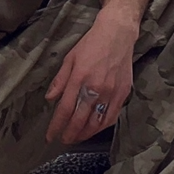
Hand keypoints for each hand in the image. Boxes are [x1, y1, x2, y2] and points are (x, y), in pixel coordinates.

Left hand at [45, 13, 136, 145]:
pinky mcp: (123, 93)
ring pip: (96, 122)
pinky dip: (101, 127)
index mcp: (79, 78)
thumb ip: (60, 81)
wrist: (117, 34)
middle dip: (69, 134)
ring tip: (76, 138)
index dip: (56, 126)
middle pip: (80, 120)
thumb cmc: (91, 44)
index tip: (50, 136)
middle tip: (63, 140)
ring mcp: (111, 92)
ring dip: (85, 134)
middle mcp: (95, 88)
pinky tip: (94, 129)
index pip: (65, 109)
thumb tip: (50, 98)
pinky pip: (111, 117)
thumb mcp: (70, 59)